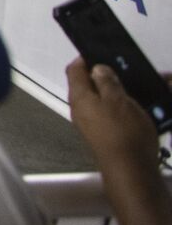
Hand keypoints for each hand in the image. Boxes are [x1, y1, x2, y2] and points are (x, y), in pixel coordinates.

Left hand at [67, 57, 167, 182]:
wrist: (132, 172)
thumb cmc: (123, 134)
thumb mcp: (117, 100)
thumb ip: (106, 81)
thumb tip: (97, 68)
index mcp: (80, 97)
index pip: (75, 70)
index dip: (86, 58)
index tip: (102, 52)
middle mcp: (83, 110)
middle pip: (93, 85)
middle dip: (112, 76)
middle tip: (130, 70)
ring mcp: (96, 124)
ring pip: (109, 100)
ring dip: (126, 92)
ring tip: (148, 87)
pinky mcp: (110, 135)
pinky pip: (119, 114)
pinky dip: (132, 107)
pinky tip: (150, 107)